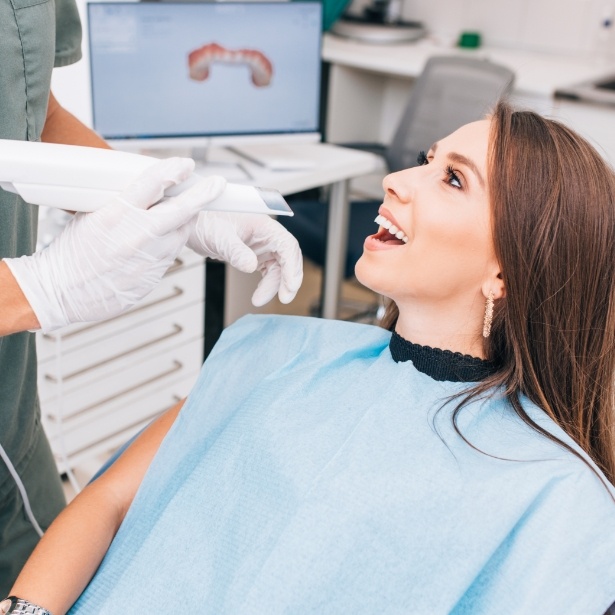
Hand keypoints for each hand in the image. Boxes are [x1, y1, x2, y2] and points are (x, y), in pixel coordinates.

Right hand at [5, 158, 225, 331]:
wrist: (61, 292)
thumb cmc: (71, 252)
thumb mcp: (91, 215)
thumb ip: (122, 201)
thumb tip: (148, 187)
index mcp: (116, 213)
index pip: (154, 182)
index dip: (175, 170)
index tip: (186, 164)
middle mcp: (137, 235)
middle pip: (182, 209)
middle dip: (203, 194)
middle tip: (217, 184)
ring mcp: (148, 258)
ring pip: (182, 233)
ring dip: (185, 220)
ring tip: (181, 213)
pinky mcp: (153, 276)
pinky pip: (170, 254)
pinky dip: (170, 243)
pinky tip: (159, 240)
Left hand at [186, 212, 302, 305]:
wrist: (191, 223)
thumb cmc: (204, 221)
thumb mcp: (219, 237)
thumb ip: (235, 251)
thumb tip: (251, 266)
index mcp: (263, 225)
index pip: (287, 245)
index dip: (292, 267)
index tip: (290, 287)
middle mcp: (266, 234)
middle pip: (288, 257)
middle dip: (288, 279)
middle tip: (283, 299)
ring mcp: (262, 244)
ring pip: (279, 267)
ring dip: (274, 285)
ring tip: (259, 300)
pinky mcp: (254, 254)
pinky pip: (269, 271)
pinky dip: (267, 284)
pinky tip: (259, 294)